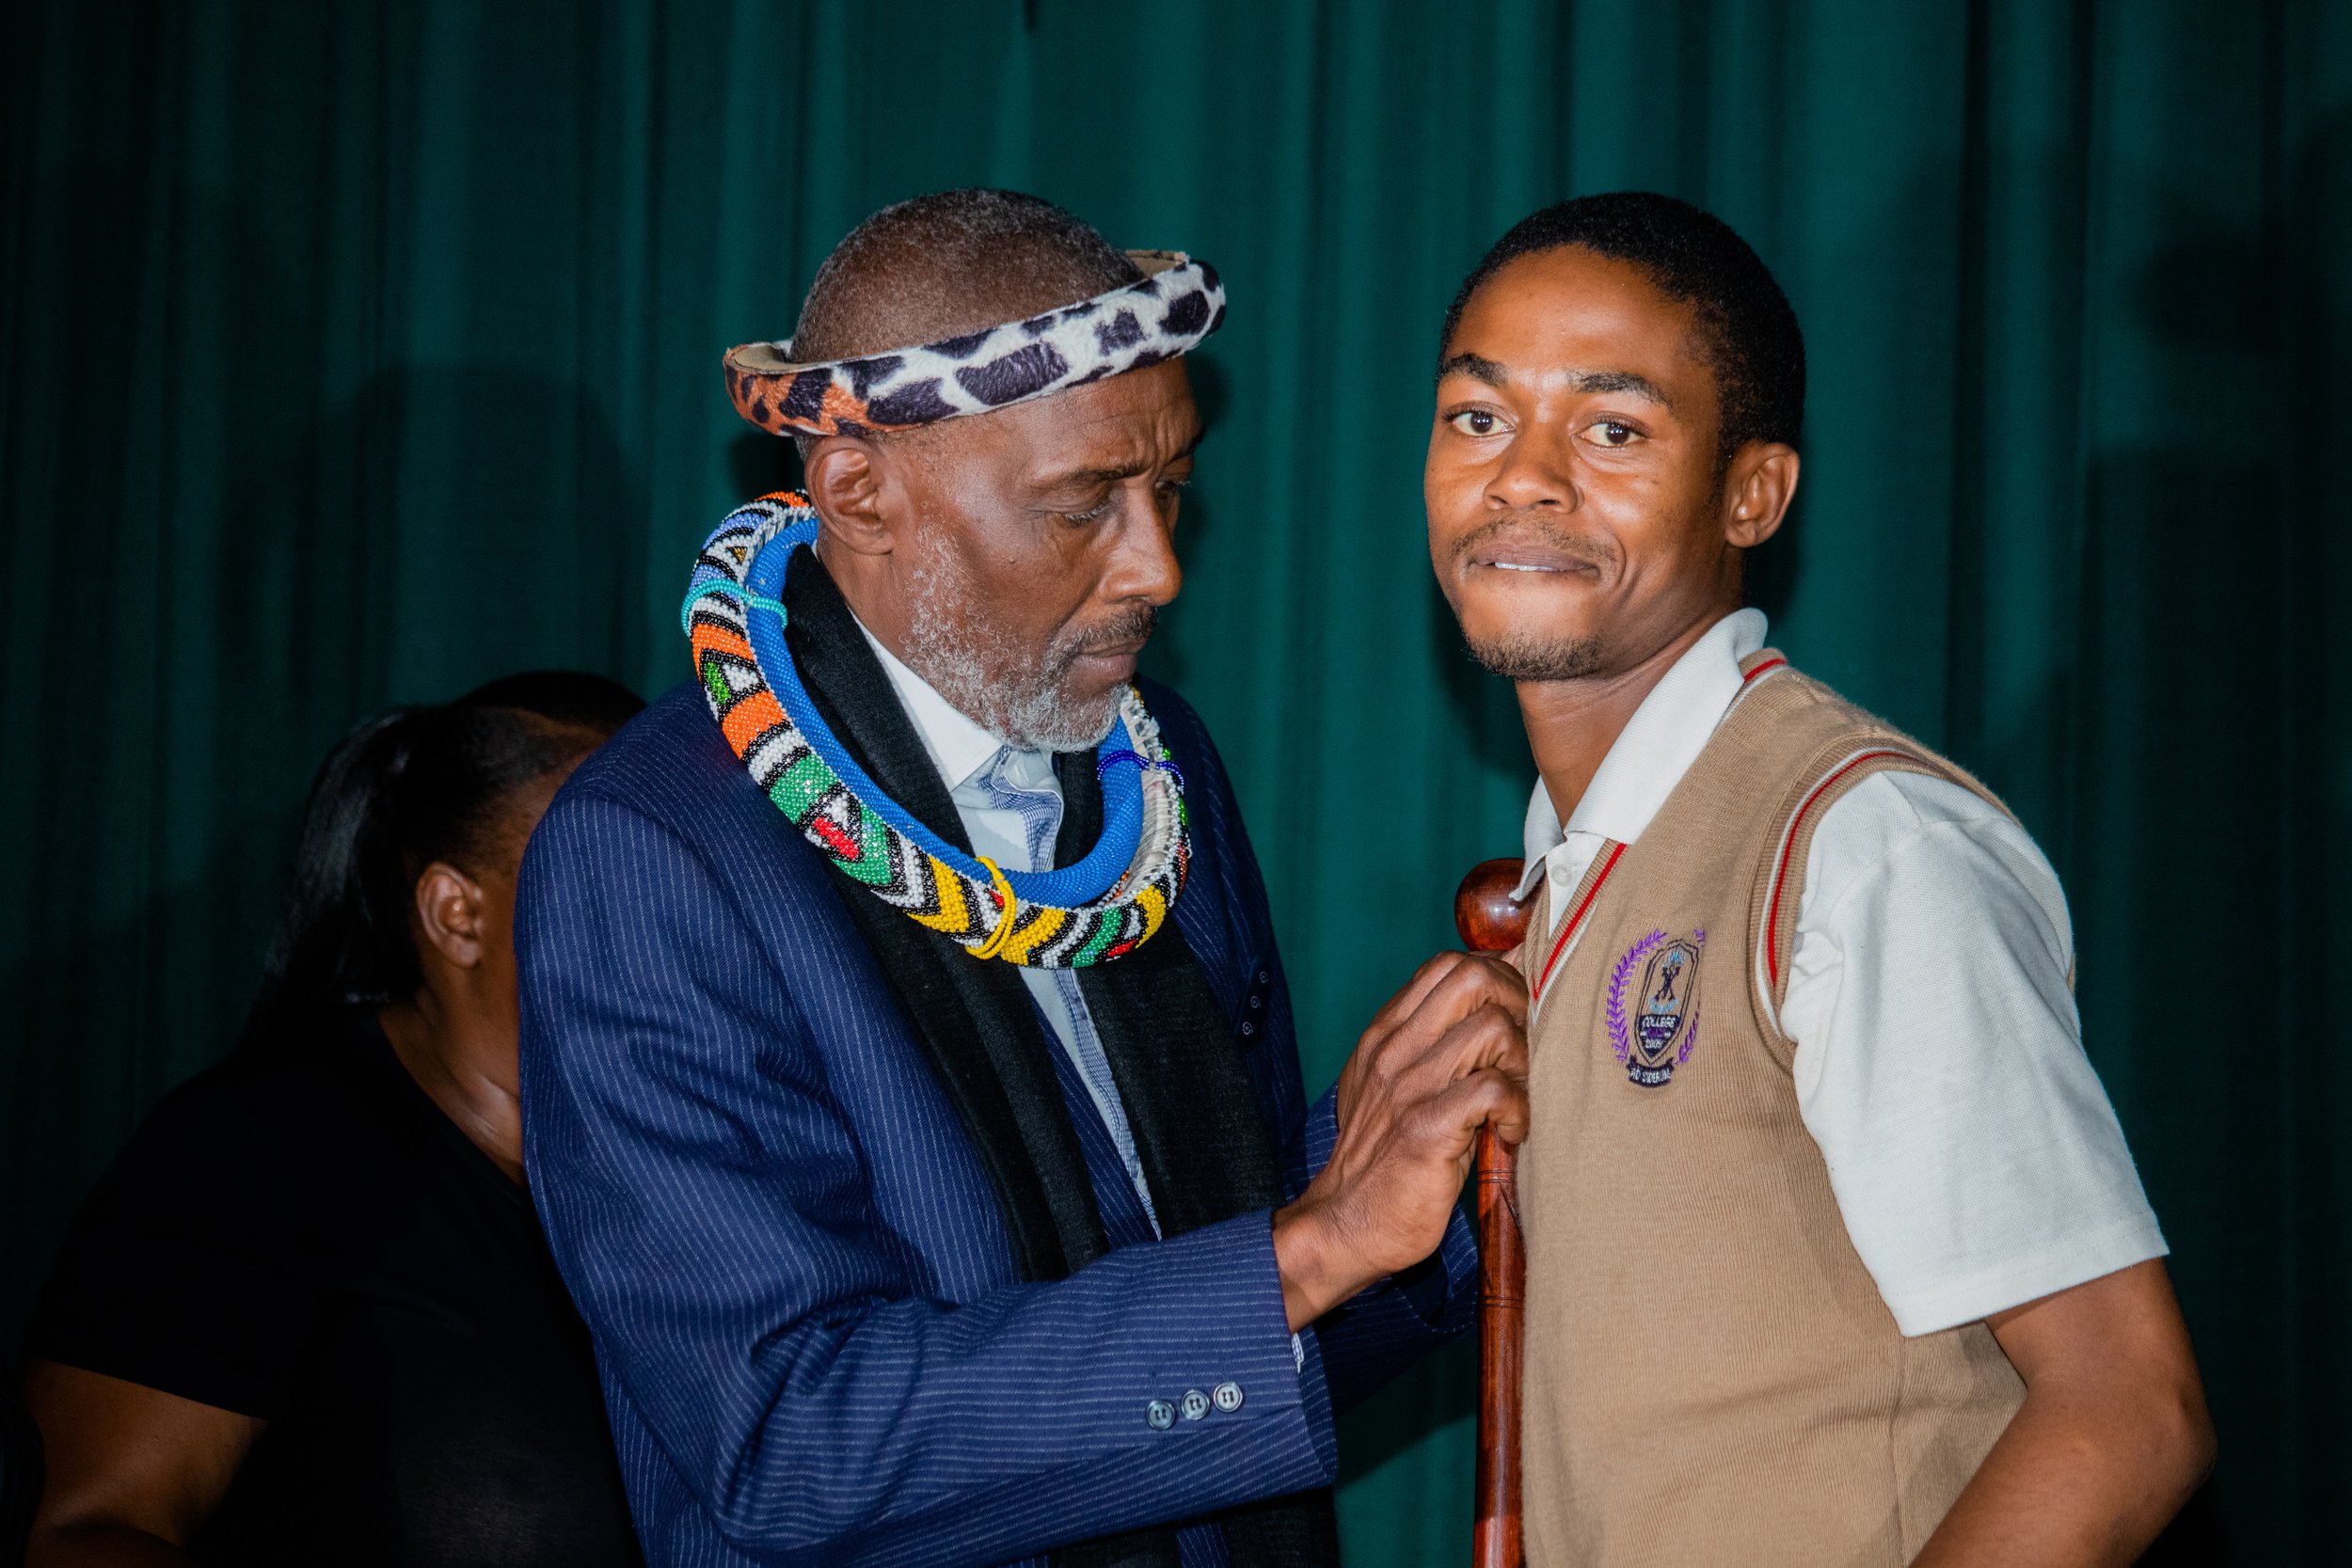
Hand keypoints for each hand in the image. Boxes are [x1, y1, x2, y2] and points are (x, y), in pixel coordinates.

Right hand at [1271, 952, 1527, 1330]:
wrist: (1344, 1223)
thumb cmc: (1381, 1158)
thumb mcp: (1388, 1086)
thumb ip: (1425, 1045)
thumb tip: (1486, 1008)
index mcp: (1385, 1034)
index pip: (1447, 965)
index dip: (1496, 978)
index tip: (1515, 1016)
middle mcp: (1394, 1050)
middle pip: (1472, 978)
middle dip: (1516, 1005)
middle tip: (1523, 1052)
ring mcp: (1408, 1087)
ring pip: (1492, 1028)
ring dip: (1522, 1062)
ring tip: (1515, 1097)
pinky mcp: (1426, 1129)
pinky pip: (1493, 1089)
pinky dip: (1517, 1108)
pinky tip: (1510, 1131)